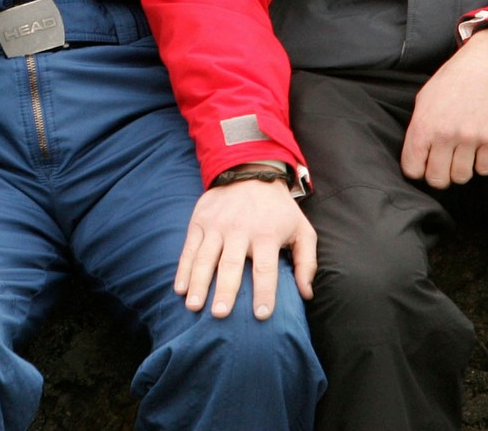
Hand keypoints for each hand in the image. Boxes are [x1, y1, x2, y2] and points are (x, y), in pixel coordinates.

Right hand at [174, 179, 315, 319]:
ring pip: (205, 258)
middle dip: (225, 290)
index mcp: (266, 234)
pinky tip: (180, 288)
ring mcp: (216, 225)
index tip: (261, 315)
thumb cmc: (279, 210)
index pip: (265, 268)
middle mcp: (239, 230)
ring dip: (198, 282)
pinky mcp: (199, 221)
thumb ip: (306, 263)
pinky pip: (189, 248)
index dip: (264, 292)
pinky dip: (183, 268)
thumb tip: (307, 294)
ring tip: (194, 306)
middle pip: (231, 264)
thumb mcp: (302, 230)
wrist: (250, 172)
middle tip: (220, 314)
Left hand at [401, 27, 487, 188]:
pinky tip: (479, 152)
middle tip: (444, 165)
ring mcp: (469, 137)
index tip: (424, 165)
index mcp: (423, 125)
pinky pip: (485, 169)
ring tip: (461, 157)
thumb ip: (418, 128)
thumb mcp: (424, 100)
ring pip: (462, 177)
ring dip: (461, 171)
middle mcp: (444, 134)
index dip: (417, 171)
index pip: (412, 169)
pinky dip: (482, 165)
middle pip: (438, 179)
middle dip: (439, 177)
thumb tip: (416, 155)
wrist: (485, 64)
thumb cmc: (451, 81)